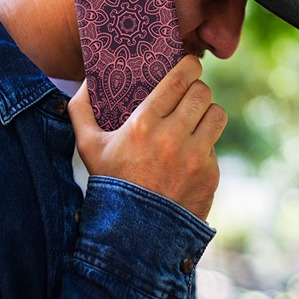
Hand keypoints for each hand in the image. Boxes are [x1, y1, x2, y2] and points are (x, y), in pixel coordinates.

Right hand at [68, 56, 225, 220]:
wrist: (134, 233)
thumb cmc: (110, 183)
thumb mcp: (88, 146)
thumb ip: (81, 109)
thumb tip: (87, 80)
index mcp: (144, 123)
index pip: (180, 79)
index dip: (190, 66)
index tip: (190, 65)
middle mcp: (173, 137)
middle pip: (202, 93)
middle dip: (197, 89)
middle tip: (190, 94)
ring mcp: (195, 157)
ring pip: (217, 114)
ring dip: (207, 113)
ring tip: (196, 119)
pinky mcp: (210, 174)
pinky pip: (215, 146)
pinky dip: (205, 146)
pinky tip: (190, 154)